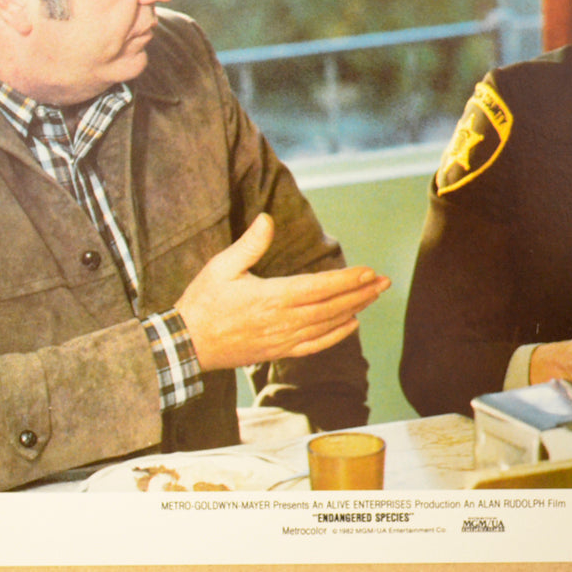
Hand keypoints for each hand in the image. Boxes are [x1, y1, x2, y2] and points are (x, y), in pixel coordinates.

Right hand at [176, 213, 389, 370]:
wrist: (186, 345)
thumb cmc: (203, 302)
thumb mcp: (221, 267)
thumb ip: (249, 244)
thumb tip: (267, 219)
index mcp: (270, 297)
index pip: (318, 287)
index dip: (346, 280)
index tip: (368, 271)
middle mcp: (281, 320)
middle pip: (330, 307)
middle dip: (360, 293)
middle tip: (385, 282)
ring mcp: (281, 339)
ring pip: (326, 325)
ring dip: (353, 310)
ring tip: (374, 297)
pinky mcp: (277, 352)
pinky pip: (314, 346)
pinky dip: (335, 335)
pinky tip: (351, 324)